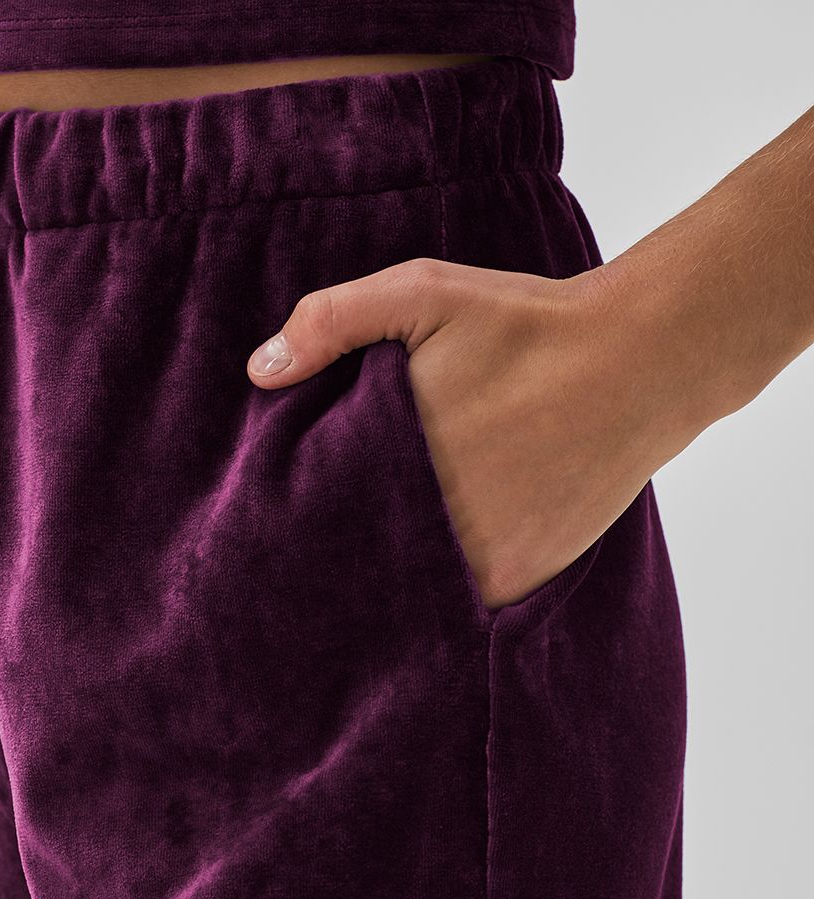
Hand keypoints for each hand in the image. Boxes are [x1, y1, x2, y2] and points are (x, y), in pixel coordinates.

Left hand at [246, 256, 667, 610]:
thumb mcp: (423, 292)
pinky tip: (433, 572)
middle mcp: (424, 524)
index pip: (310, 511)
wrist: (639, 362)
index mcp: (384, 461)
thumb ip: (333, 321)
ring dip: (388, 579)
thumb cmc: (526, 323)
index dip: (293, 514)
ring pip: (402, 590)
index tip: (277, 514)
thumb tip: (259, 373)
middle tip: (318, 543)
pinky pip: (458, 606)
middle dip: (335, 549)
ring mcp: (472, 563)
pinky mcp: (514, 584)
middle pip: (352, 557)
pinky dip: (443, 598)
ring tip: (372, 564)